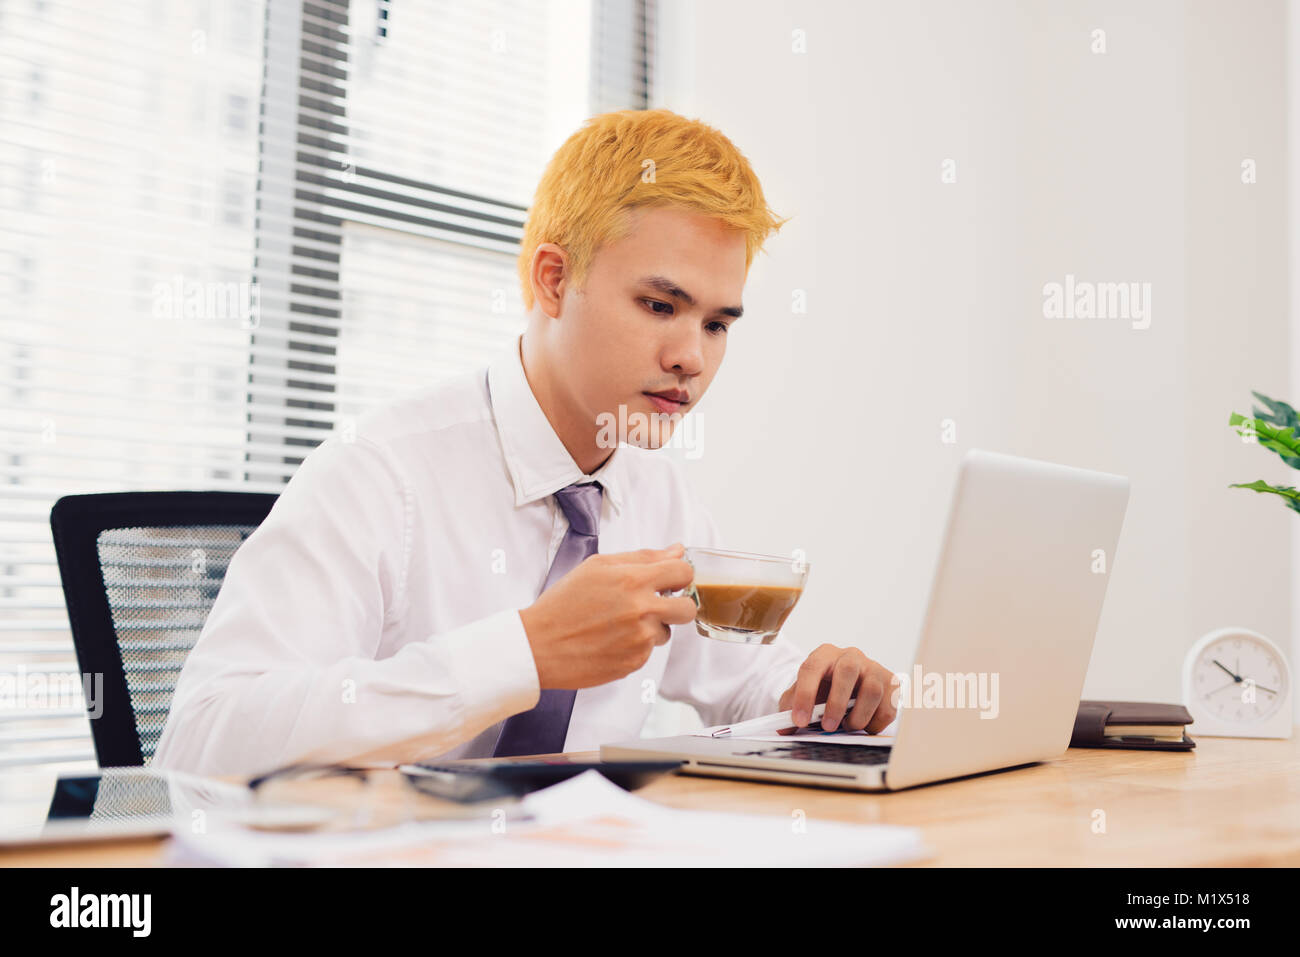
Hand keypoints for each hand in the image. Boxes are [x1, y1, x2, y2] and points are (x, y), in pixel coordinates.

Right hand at [519, 543, 696, 689]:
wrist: (539, 645)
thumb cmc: (563, 604)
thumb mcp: (597, 567)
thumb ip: (642, 557)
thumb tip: (676, 550)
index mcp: (633, 580)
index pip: (683, 572)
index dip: (680, 575)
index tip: (671, 581)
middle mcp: (642, 610)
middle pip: (688, 608)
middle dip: (677, 605)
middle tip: (656, 605)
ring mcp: (640, 639)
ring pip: (666, 632)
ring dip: (651, 628)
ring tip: (618, 625)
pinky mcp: (635, 662)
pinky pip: (648, 651)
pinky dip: (635, 646)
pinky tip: (611, 640)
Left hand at [778, 644, 896, 732]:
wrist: (846, 686)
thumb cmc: (822, 689)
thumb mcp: (800, 695)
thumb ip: (790, 709)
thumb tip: (784, 728)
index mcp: (824, 655)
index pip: (812, 668)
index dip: (805, 695)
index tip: (799, 720)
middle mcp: (851, 656)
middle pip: (847, 671)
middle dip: (837, 703)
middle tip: (828, 727)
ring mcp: (873, 668)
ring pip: (872, 690)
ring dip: (858, 716)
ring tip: (847, 727)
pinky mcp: (891, 684)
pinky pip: (888, 707)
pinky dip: (875, 724)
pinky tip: (864, 727)